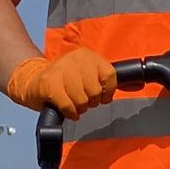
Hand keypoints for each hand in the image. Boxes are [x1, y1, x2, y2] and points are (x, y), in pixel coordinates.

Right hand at [5, 48, 119, 115]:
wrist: (32, 80)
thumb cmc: (64, 81)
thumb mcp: (86, 74)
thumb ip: (106, 79)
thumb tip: (137, 85)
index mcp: (87, 56)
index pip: (110, 75)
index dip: (107, 91)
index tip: (101, 97)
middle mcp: (75, 60)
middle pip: (95, 91)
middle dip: (90, 102)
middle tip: (81, 100)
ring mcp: (61, 71)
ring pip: (83, 100)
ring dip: (79, 108)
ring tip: (72, 103)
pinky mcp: (50, 84)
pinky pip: (69, 106)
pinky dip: (70, 112)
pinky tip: (67, 110)